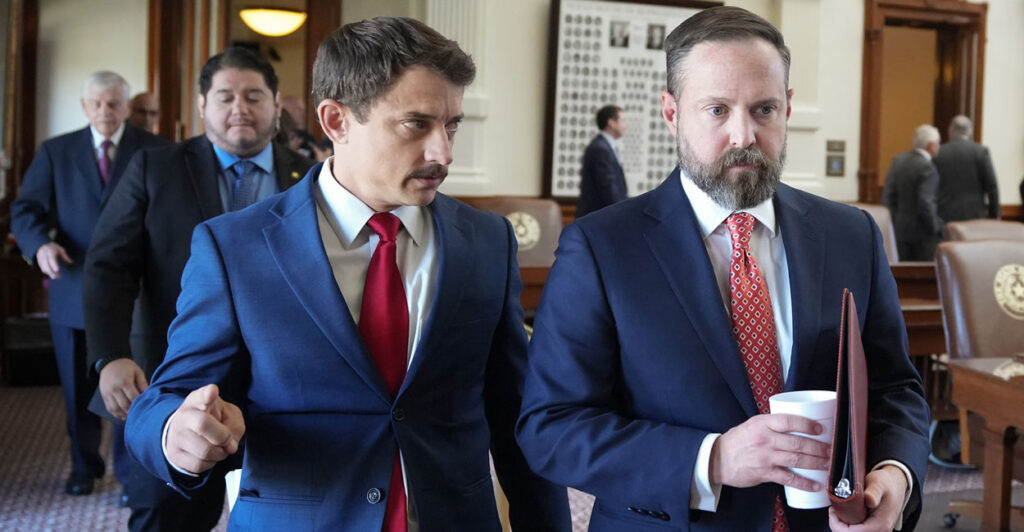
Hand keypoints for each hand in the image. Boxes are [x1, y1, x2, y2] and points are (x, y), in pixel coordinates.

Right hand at [35, 242, 71, 278]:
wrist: (42, 245)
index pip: (51, 258)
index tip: (57, 270)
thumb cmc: (54, 248)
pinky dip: (46, 272)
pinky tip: (52, 275)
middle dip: (50, 272)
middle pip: (45, 265)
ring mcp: (40, 259)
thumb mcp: (60, 249)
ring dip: (49, 273)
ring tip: (55, 277)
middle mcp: (43, 255)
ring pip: (43, 268)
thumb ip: (65, 256)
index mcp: (49, 251)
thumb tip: (71, 262)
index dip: (53, 265)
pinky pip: (42, 268)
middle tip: (57, 277)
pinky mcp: (39, 262)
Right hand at [98, 358, 148, 419]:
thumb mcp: (137, 372)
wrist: (110, 362)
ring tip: (131, 417)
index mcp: (124, 382)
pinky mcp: (104, 396)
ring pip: (115, 408)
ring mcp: (108, 393)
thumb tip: (149, 394)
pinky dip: (116, 413)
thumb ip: (143, 383)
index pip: (133, 397)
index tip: (145, 408)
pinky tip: (123, 416)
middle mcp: (114, 389)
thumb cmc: (126, 367)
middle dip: (132, 411)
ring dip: (123, 415)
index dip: (139, 404)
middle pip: (124, 405)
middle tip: (139, 415)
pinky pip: (109, 408)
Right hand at [165, 384, 244, 474]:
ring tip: (218, 447)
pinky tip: (209, 455)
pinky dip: (210, 463)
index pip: (201, 395)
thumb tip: (230, 444)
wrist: (185, 432)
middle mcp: (184, 416)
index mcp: (198, 400)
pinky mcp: (174, 455)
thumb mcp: (227, 413)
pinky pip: (199, 464)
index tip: (212, 392)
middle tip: (229, 441)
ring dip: (220, 453)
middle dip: (223, 436)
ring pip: (205, 450)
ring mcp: (176, 436)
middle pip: (203, 425)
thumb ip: (234, 424)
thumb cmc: (211, 420)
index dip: (208, 394)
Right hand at [709, 413, 829, 491]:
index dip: (807, 424)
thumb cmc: (738, 441)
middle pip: (798, 442)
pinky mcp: (764, 473)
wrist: (718, 459)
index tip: (820, 429)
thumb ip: (772, 424)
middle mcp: (765, 439)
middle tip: (831, 450)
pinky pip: (788, 478)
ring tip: (828, 464)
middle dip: (818, 447)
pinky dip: (803, 482)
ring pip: (796, 459)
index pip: (789, 421)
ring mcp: (765, 457)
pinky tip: (814, 484)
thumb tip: (798, 424)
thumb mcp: (753, 425)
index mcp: (763, 424)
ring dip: (816, 463)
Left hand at [828, 465, 908, 530]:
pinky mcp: (874, 530)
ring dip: (843, 526)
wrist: (896, 485)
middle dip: (839, 525)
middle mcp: (881, 531)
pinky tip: (848, 515)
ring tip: (841, 512)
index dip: (837, 524)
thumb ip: (873, 492)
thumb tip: (869, 500)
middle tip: (836, 510)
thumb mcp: (878, 483)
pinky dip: (849, 526)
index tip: (834, 510)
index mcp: (881, 524)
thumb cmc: (887, 483)